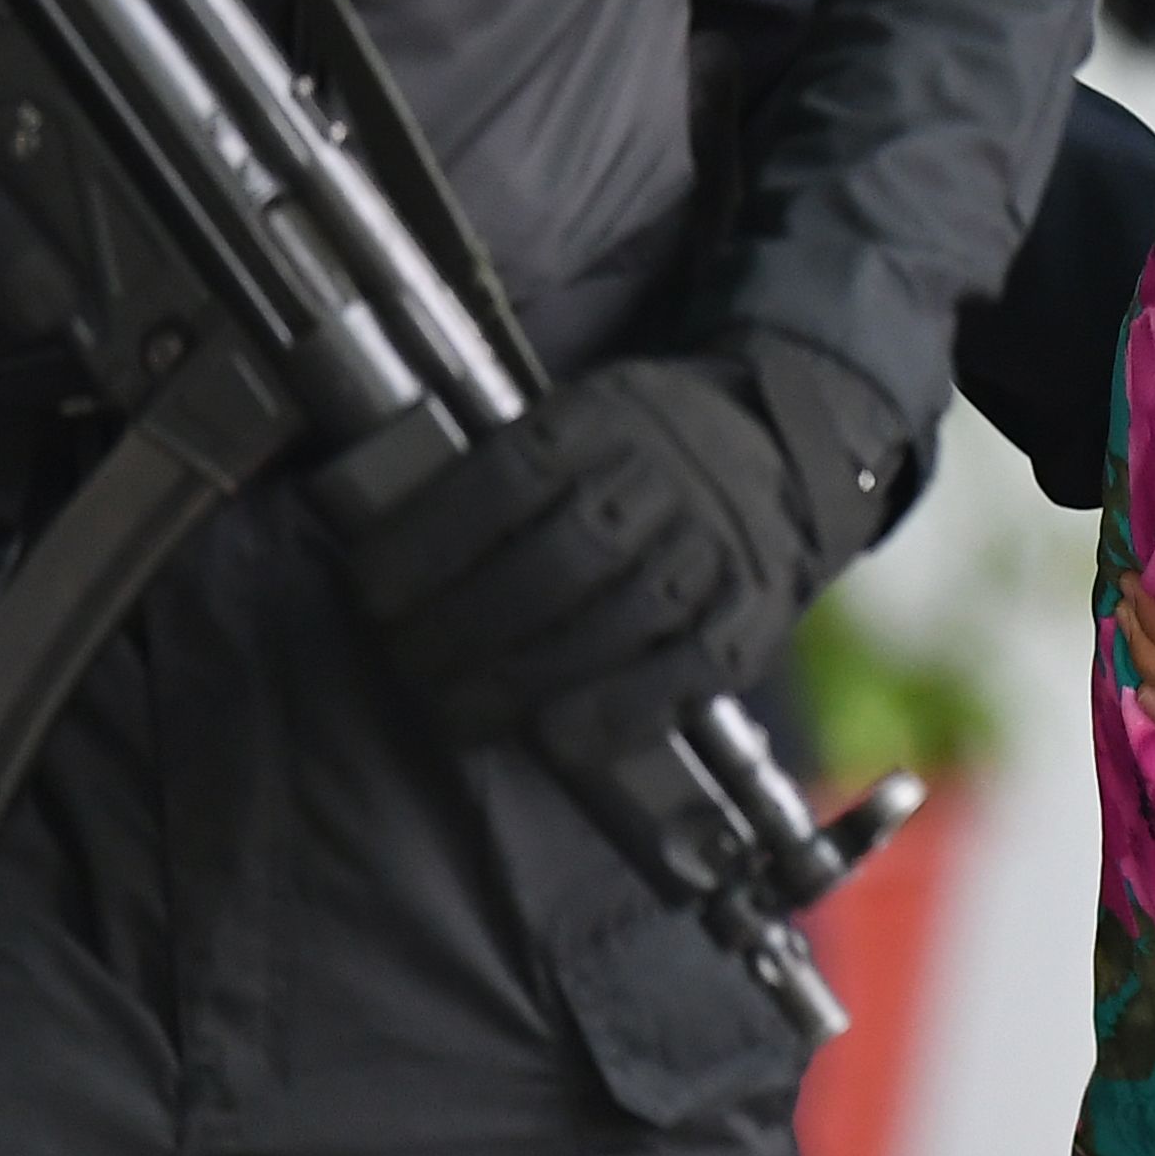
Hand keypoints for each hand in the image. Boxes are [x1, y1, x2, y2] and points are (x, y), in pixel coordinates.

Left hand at [350, 336, 903, 755]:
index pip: (507, 476)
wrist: (780, 448)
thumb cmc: (641, 451)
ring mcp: (723, 539)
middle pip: (563, 556)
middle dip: (469, 626)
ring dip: (532, 677)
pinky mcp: (761, 602)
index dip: (431, 542)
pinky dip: (625, 708)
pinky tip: (563, 740)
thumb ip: (511, 471)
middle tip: (410, 668)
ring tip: (464, 714)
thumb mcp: (579, 417)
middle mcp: (671, 472)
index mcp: (609, 415)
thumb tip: (395, 558)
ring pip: (627, 613)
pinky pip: (697, 664)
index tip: (374, 595)